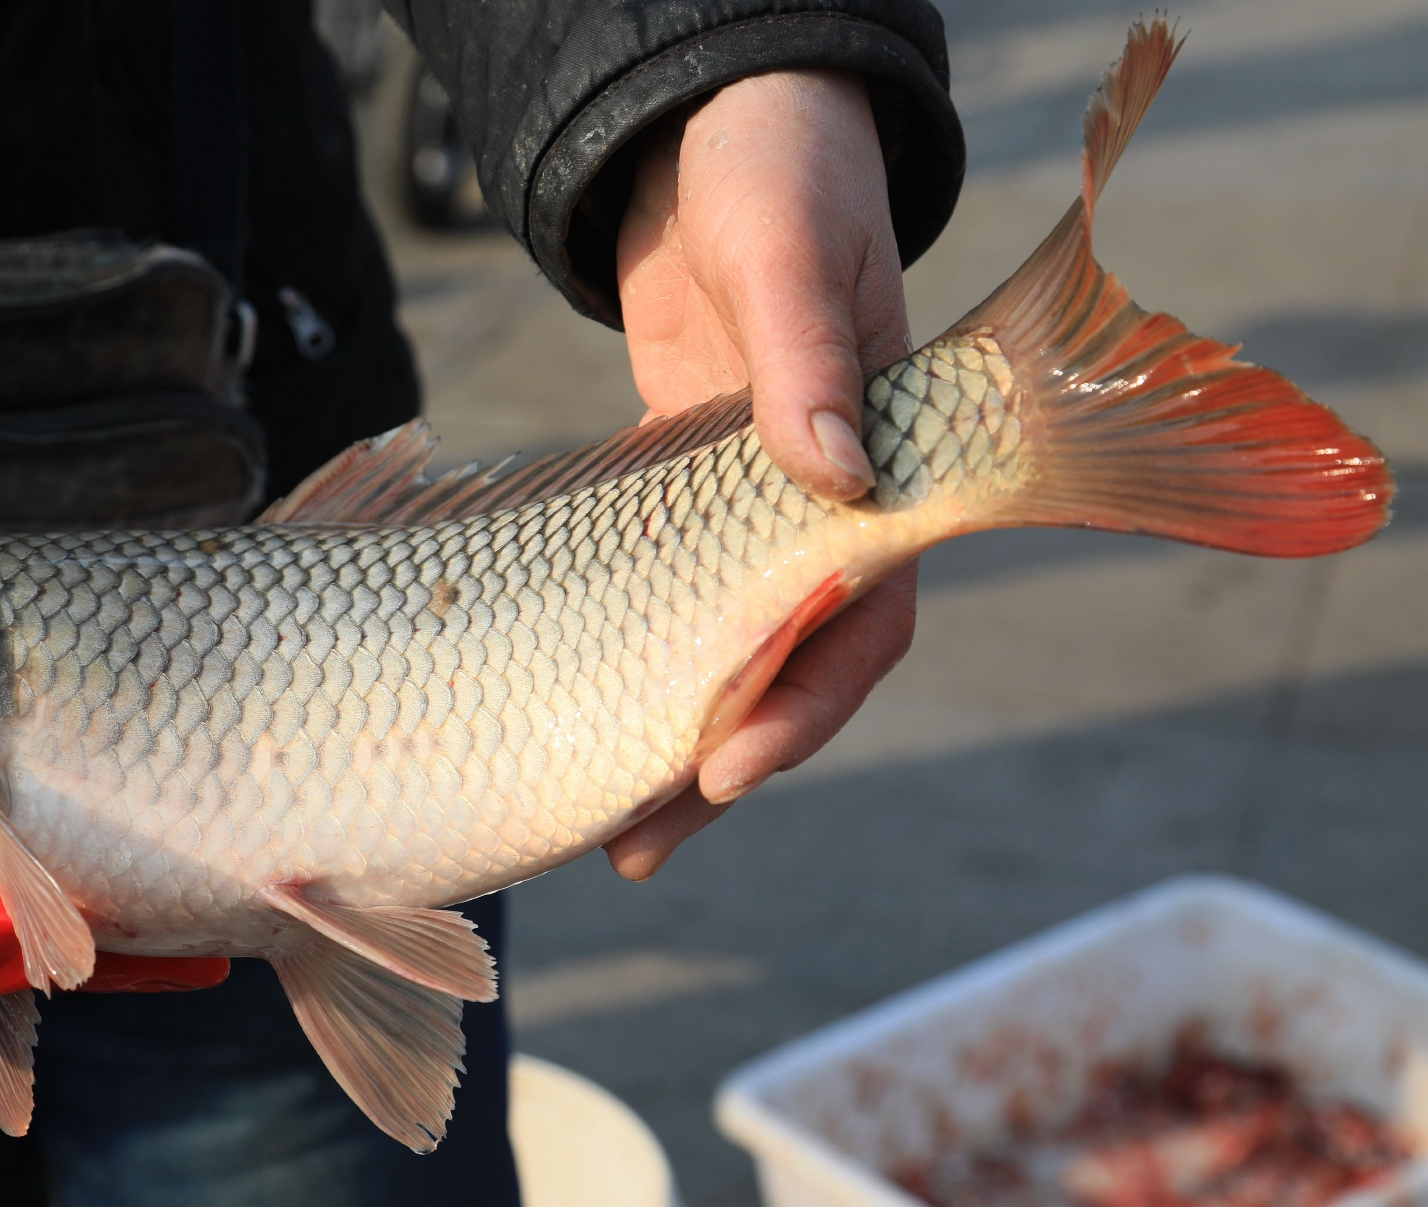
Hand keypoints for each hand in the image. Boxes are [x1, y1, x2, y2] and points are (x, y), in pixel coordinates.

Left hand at [607, 69, 918, 879]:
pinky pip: (665, 596)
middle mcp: (824, 502)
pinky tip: (572, 711)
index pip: (864, 611)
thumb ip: (809, 355)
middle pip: (791, 662)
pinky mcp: (681, 492)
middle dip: (725, 760)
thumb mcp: (786, 246)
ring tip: (603, 827)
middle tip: (639, 843)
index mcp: (883, 457)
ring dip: (674, 735)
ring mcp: (750, 506)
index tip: (730, 765)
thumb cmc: (773, 171)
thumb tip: (831, 471)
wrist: (717, 135)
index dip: (806, 700)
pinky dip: (630, 657)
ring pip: (725, 646)